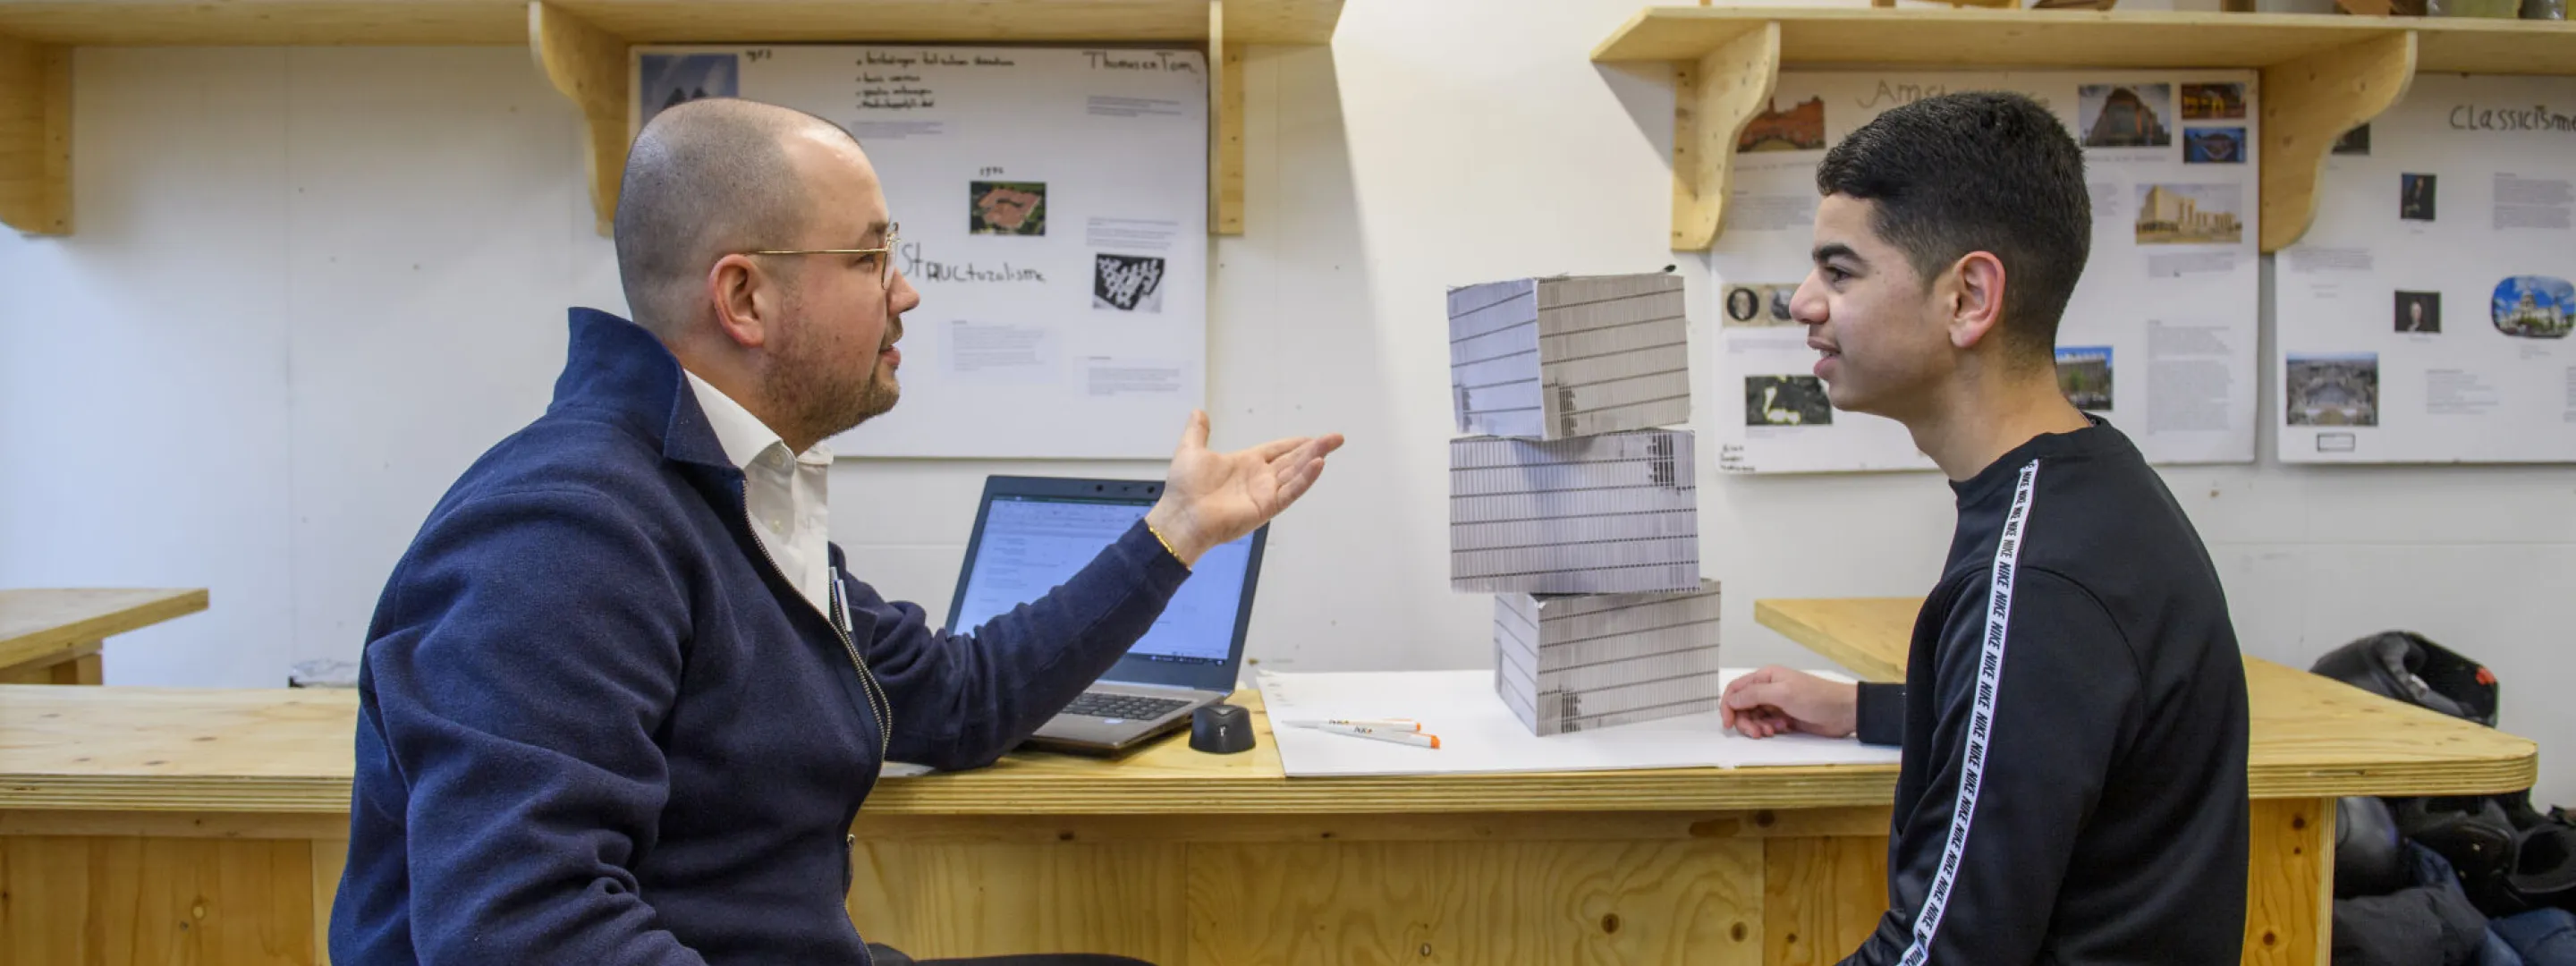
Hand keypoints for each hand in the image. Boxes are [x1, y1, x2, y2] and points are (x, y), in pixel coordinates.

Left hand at [1142, 410, 1344, 566]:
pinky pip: (1290, 491)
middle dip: (1314, 448)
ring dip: (1314, 458)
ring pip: (1296, 472)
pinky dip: (1305, 479)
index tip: (1312, 437)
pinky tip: (1317, 465)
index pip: (1277, 450)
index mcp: (1246, 463)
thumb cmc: (1184, 488)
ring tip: (1331, 445)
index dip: (1295, 444)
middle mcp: (1259, 478)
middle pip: (1293, 460)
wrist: (1181, 516)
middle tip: (1336, 438)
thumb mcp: (1191, 450)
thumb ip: (1198, 431)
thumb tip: (1198, 412)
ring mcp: (1265, 493)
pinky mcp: (1266, 507)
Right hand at [1720, 666, 1858, 738]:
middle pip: (1743, 706)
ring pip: (1754, 717)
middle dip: (1746, 721)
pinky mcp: (1784, 718)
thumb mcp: (1782, 693)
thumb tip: (1731, 699)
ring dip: (1759, 726)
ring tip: (1773, 731)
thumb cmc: (1816, 697)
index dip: (1728, 706)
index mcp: (1766, 677)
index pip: (1736, 689)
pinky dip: (1770, 729)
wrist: (1843, 712)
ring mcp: (1777, 704)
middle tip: (1756, 733)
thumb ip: (1754, 695)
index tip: (1728, 723)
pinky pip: (1767, 725)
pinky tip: (1783, 729)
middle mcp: (1768, 689)